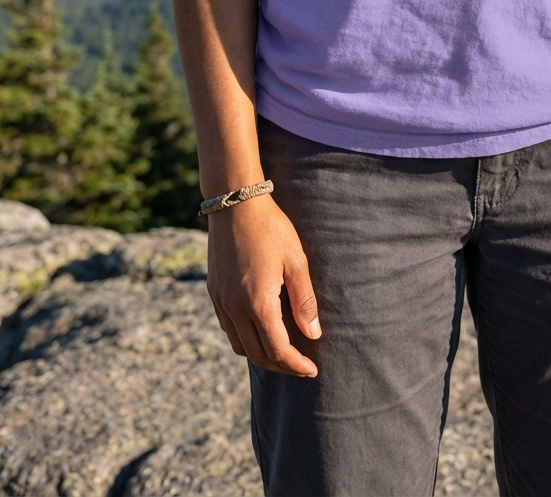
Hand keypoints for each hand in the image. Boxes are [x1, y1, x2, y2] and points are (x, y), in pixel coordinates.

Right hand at [206, 194, 320, 375]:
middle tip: (301, 366)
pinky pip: (228, 329)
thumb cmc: (271, 228)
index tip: (312, 370)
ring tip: (284, 351)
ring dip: (261, 355)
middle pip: (257, 354)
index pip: (278, 350)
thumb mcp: (296, 261)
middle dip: (281, 365)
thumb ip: (304, 300)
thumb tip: (313, 334)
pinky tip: (261, 330)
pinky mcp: (214, 293)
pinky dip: (245, 339)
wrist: (235, 204)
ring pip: (240, 346)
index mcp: (258, 303)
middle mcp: (235, 309)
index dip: (296, 365)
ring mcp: (221, 302)